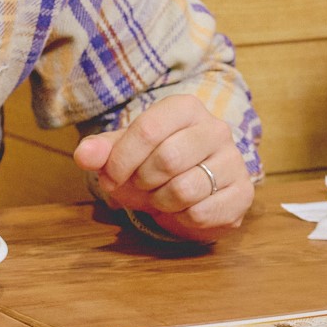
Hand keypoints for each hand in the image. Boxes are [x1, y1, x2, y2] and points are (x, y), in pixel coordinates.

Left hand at [72, 94, 252, 242]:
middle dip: (142, 181)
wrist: (191, 187)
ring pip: (185, 189)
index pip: (148, 130)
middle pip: (167, 160)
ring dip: (161, 201)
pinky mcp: (243, 194)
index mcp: (185, 108)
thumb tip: (84, 155)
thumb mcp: (124, 151)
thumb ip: (101, 151)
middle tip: (138, 186)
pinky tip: (180, 208)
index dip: (121, 159)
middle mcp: (215, 129)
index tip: (109, 176)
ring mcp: (234, 161)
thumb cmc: (153, 162)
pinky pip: (202, 213)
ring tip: (159, 196)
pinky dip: (181, 218)